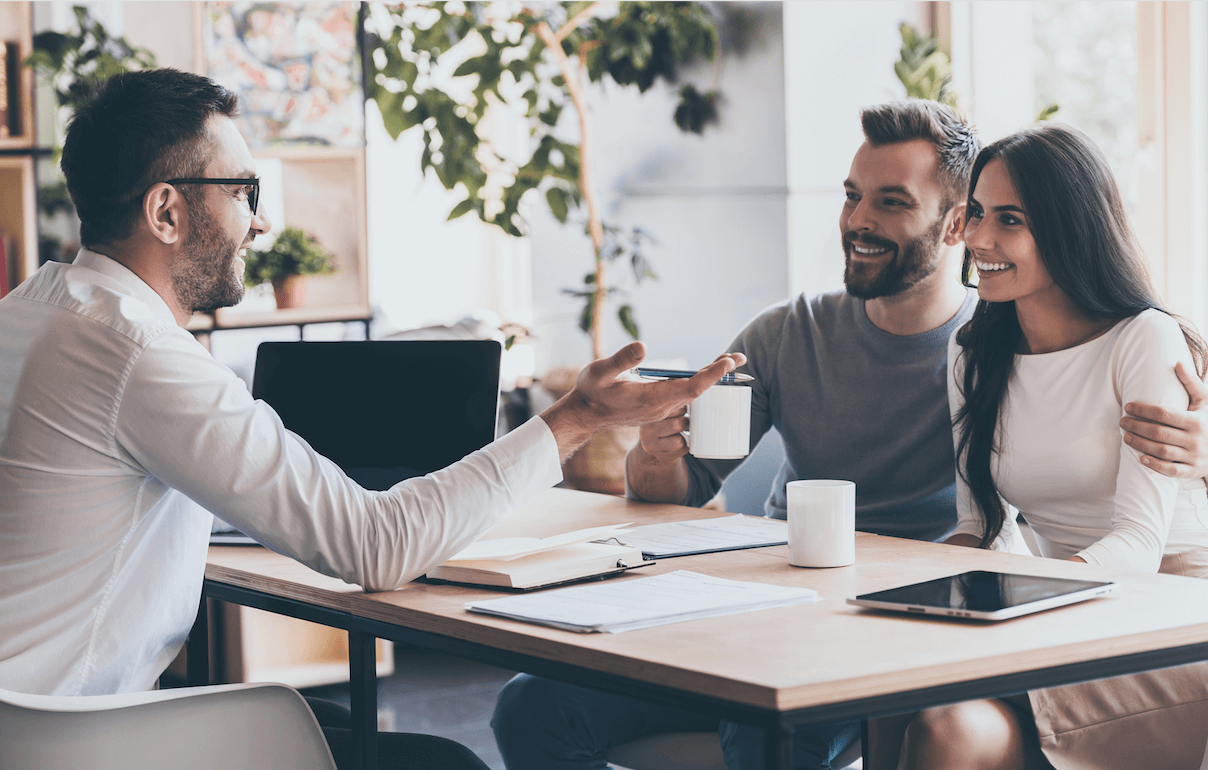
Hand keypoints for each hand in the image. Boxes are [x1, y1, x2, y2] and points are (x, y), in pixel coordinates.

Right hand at [540, 342, 745, 459]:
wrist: (587, 414)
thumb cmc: (591, 391)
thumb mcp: (600, 372)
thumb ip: (621, 361)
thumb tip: (643, 347)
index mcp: (652, 398)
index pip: (691, 388)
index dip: (712, 375)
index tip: (729, 362)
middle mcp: (662, 408)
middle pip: (698, 391)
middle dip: (720, 374)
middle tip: (740, 358)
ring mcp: (662, 412)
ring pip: (693, 397)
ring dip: (710, 380)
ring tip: (729, 363)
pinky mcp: (660, 411)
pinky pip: (685, 403)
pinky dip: (698, 390)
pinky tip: (709, 377)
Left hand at [1121, 361, 1207, 478]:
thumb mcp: (1205, 402)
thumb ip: (1192, 383)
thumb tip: (1177, 363)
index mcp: (1196, 421)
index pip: (1163, 414)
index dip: (1143, 410)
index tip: (1128, 407)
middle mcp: (1196, 440)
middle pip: (1158, 432)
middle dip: (1136, 427)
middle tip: (1122, 421)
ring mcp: (1194, 457)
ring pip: (1161, 451)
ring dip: (1140, 444)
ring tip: (1126, 437)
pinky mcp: (1191, 471)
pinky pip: (1170, 470)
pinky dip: (1154, 465)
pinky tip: (1140, 457)